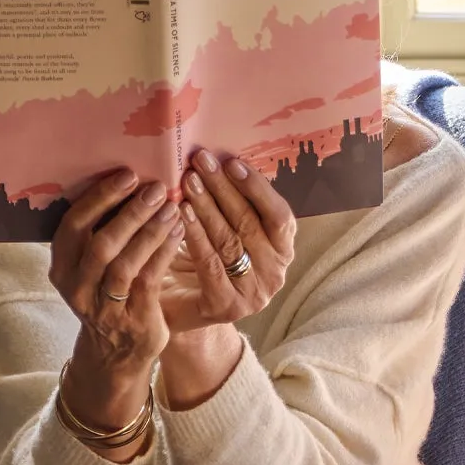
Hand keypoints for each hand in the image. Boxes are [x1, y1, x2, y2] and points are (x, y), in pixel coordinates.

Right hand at [48, 167, 181, 371]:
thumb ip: (97, 234)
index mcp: (61, 268)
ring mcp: (104, 308)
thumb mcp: (90, 269)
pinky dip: (164, 252)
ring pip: (126, 263)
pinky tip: (179, 232)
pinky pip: (149, 279)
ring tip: (172, 207)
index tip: (127, 175)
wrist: (116, 354)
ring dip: (151, 231)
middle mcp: (77, 289)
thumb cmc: (107, 296)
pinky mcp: (134, 319)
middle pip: (100, 243)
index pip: (73, 226)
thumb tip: (125, 181)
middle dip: (130, 212)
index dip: (99, 198)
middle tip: (157, 188)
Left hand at [163, 150, 296, 333]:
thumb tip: (222, 155)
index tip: (231, 161)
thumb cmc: (203, 261)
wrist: (182, 309)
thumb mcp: (227, 229)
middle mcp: (275, 275)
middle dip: (224, 188)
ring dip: (207, 206)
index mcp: (283, 251)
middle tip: (201, 161)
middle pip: (251, 224)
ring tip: (187, 180)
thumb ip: (233, 203)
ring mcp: (254, 295)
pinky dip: (195, 234)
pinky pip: (210, 263)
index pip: (280, 216)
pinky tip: (181, 213)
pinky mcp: (228, 307)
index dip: (258, 188)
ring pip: (230, 241)